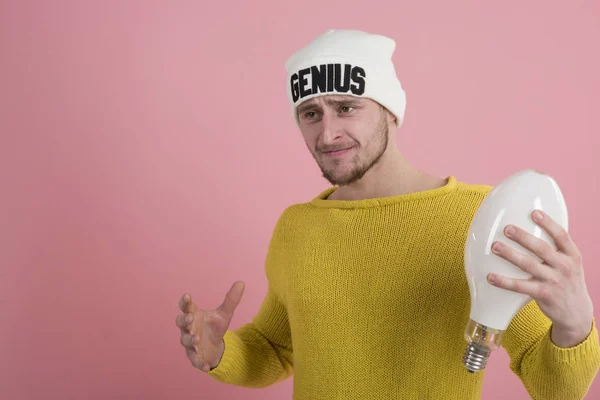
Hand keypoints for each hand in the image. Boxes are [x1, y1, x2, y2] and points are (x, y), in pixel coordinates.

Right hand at [176, 281, 244, 371]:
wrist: (215, 347)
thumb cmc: (215, 327)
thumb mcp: (224, 314)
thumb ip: (231, 299)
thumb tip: (241, 282)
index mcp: (193, 315)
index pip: (186, 306)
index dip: (185, 301)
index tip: (187, 295)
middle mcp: (188, 328)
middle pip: (181, 322)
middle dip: (184, 320)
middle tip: (190, 319)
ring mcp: (190, 343)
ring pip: (185, 340)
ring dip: (190, 339)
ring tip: (197, 338)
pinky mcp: (195, 357)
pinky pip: (195, 360)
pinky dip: (200, 363)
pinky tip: (206, 367)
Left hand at [487, 209, 593, 347]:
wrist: (576, 313)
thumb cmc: (567, 282)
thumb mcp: (570, 264)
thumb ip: (557, 250)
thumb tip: (533, 230)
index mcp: (572, 255)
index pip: (561, 235)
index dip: (548, 223)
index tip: (534, 213)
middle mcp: (565, 266)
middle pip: (541, 248)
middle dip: (523, 237)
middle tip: (507, 228)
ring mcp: (554, 281)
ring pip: (529, 265)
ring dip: (510, 254)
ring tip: (495, 246)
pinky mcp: (544, 294)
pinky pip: (520, 286)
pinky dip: (504, 281)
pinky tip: (491, 276)